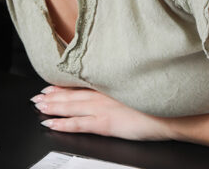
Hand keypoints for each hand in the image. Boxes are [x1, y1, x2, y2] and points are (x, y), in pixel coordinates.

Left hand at [31, 85, 171, 140]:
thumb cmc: (158, 101)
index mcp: (109, 85)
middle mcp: (102, 94)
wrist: (172, 112)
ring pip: (69, 107)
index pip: (80, 85)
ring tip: (38, 107)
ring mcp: (101, 109)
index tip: (49, 86)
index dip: (62, 86)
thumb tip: (112, 89)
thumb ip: (119, 87)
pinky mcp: (104, 123)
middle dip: (52, 96)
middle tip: (37, 98)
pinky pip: (78, 124)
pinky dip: (62, 124)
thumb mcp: (135, 87)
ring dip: (52, 107)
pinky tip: (51, 124)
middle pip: (70, 95)